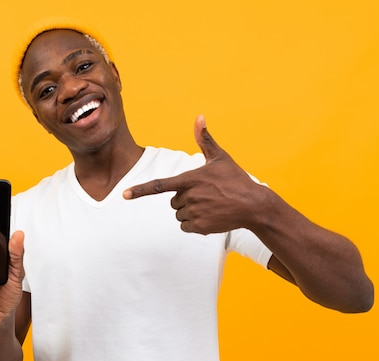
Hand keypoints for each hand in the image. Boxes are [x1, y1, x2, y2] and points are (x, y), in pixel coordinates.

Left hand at [123, 115, 264, 233]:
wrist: (253, 205)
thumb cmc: (236, 179)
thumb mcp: (220, 158)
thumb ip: (204, 139)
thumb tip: (199, 117)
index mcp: (190, 179)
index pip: (160, 185)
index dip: (140, 190)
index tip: (124, 195)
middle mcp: (190, 196)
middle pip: (173, 201)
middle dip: (185, 199)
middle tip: (205, 195)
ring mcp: (195, 213)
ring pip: (179, 214)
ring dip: (189, 211)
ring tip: (209, 205)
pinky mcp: (201, 227)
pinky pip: (185, 226)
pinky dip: (194, 224)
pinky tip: (210, 216)